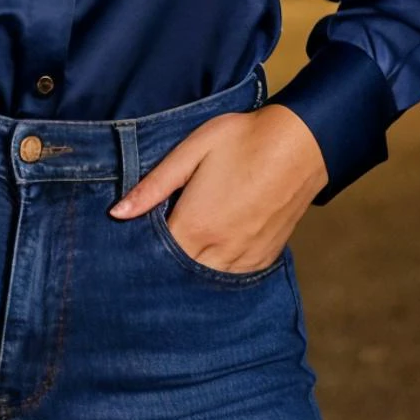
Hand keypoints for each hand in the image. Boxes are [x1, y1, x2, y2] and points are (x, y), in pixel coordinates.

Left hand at [108, 103, 328, 272]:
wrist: (302, 142)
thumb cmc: (242, 139)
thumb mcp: (192, 151)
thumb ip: (154, 185)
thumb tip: (118, 213)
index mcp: (196, 225)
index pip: (156, 257)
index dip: (141, 251)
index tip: (131, 243)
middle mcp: (220, 249)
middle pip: (179, 274)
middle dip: (164, 265)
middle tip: (155, 249)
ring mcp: (246, 256)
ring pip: (207, 280)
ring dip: (191, 270)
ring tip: (183, 250)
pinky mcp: (265, 256)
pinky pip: (234, 276)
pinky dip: (218, 270)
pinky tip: (211, 253)